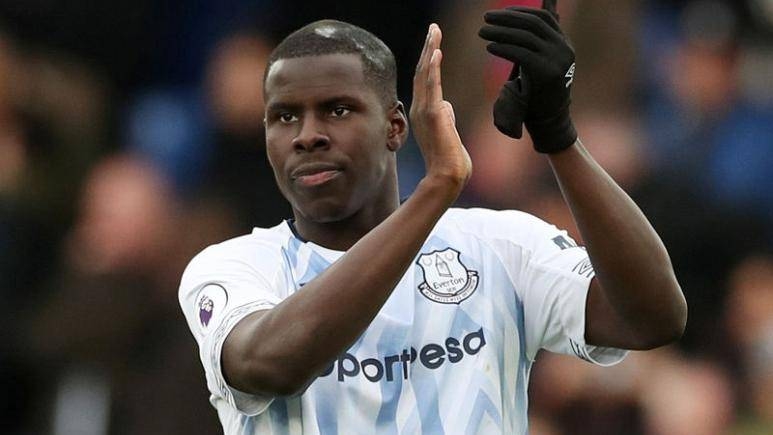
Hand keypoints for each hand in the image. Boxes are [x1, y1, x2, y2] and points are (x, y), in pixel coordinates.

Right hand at [410, 24, 471, 191]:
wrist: (446, 176)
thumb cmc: (450, 160)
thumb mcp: (448, 133)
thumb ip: (446, 117)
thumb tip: (447, 106)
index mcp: (424, 112)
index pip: (425, 80)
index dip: (428, 60)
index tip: (433, 42)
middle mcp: (420, 109)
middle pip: (422, 72)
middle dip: (427, 47)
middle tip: (433, 28)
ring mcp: (424, 111)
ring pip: (425, 74)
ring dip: (430, 50)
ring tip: (434, 31)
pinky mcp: (432, 114)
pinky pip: (432, 86)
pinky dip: (433, 68)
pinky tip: (436, 52)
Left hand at [480, 7, 577, 152]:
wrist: (549, 121)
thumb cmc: (538, 92)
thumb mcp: (539, 64)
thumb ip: (532, 44)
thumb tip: (516, 21)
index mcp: (564, 44)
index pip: (543, 17)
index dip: (520, 12)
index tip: (500, 12)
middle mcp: (564, 49)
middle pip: (532, 23)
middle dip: (506, 18)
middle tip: (485, 18)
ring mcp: (557, 60)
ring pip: (524, 37)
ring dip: (500, 32)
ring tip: (482, 32)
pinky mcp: (546, 72)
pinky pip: (520, 53)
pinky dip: (503, 47)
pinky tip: (489, 47)